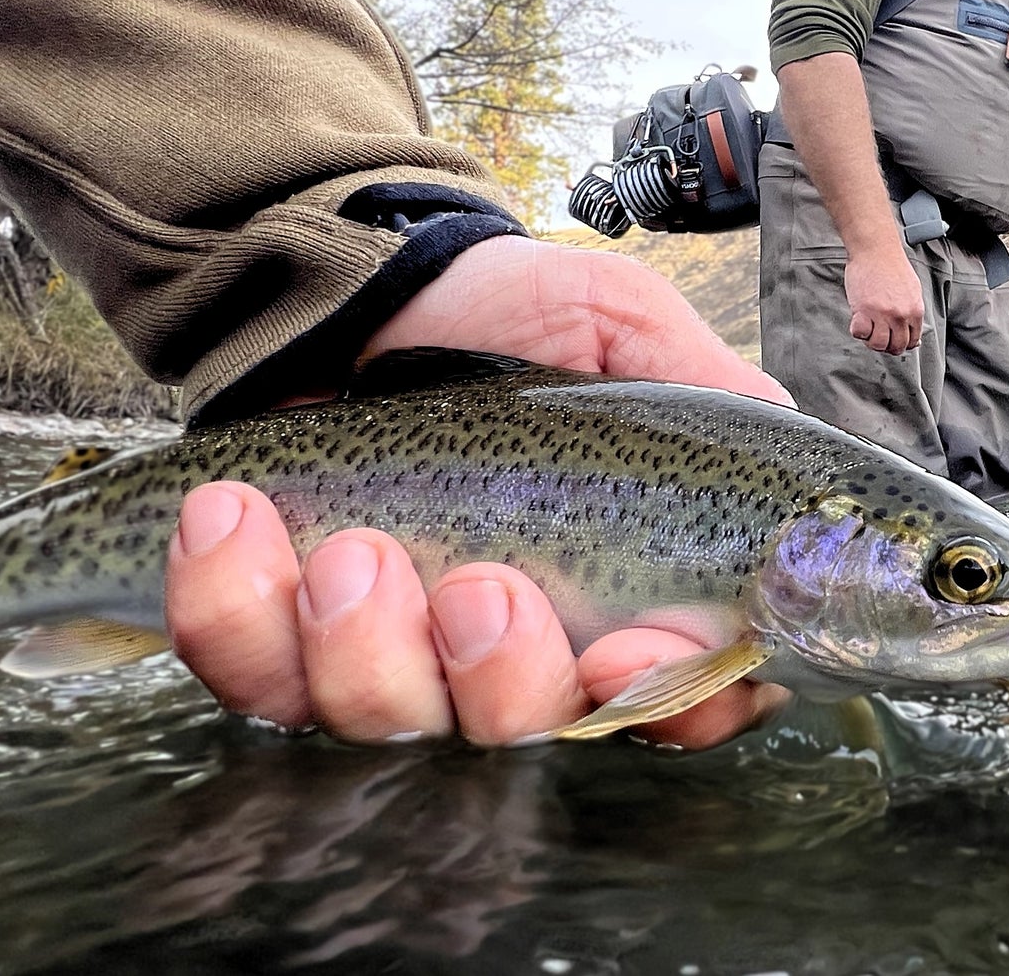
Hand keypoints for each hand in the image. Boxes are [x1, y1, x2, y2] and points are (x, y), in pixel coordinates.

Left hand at [167, 235, 792, 747]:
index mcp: (622, 588)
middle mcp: (515, 644)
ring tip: (345, 545)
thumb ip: (705, 384)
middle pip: (527, 730)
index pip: (677, 699)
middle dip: (504, 676)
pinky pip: (252, 677)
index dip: (663, 703)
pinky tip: (234, 520)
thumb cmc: (501, 307)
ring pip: (387, 718)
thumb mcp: (619, 323)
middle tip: (483, 587)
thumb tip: (776, 438)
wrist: (351, 279)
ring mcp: (392, 653)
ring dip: (365, 643)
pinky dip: (233, 610)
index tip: (626, 653)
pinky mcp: (276, 640)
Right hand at [844, 244, 924, 354]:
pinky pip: (860, 334)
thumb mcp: (912, 290)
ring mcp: (882, 314)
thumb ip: (912, 312)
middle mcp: (900, 315)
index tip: (893, 340)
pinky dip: (857, 332)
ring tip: (868, 329)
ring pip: (878, 344)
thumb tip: (914, 335)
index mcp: (915, 310)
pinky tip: (858, 320)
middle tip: (878, 336)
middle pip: (896, 347)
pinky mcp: (864, 310)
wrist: (876, 248)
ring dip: (871, 341)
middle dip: (887, 346)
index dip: (901, 344)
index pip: (912, 341)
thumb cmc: (891, 265)